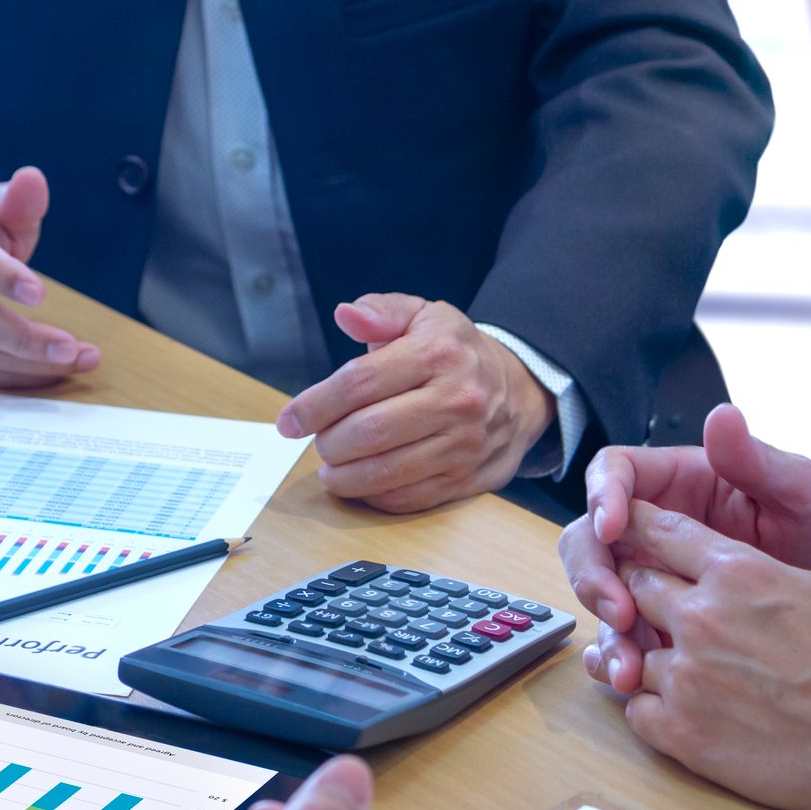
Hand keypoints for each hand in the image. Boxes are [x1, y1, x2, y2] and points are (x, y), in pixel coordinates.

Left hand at [276, 294, 554, 513]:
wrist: (521, 390)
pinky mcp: (467, 479)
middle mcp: (456, 399)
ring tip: (331, 467)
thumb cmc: (456, 352)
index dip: (314, 405)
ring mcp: (464, 443)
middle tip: (319, 442)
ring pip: (385, 471)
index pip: (359, 383)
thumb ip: (382, 311)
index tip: (289, 421)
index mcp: (437, 353)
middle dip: (329, 443)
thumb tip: (347, 315)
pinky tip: (361, 481)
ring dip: (344, 475)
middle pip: (368, 431)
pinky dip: (374, 495)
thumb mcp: (424, 316)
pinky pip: (408, 497)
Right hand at [560, 405, 810, 692]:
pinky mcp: (651, 617)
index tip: (613, 526)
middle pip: (587, 537)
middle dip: (593, 575)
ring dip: (604, 627)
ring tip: (629, 665)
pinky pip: (617, 633)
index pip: (613, 472)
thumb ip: (757, 459)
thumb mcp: (799, 492)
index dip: (602, 496)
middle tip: (619, 609)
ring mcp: (645, 574)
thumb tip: (722, 416)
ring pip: (596, 591)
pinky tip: (627, 677)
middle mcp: (648, 527)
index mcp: (674, 481)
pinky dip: (616, 655)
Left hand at [601, 485, 810, 809]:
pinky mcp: (682, 732)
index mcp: (741, 573)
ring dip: (649, 654)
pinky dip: (649, 707)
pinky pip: (635, 709)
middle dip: (647, 592)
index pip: (662, 533)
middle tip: (667, 608)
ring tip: (680, 666)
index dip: (645, 532)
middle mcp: (702, 618)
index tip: (639, 537)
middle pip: (637, 587)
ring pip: (631, 650)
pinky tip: (678, 709)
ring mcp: (686, 677)